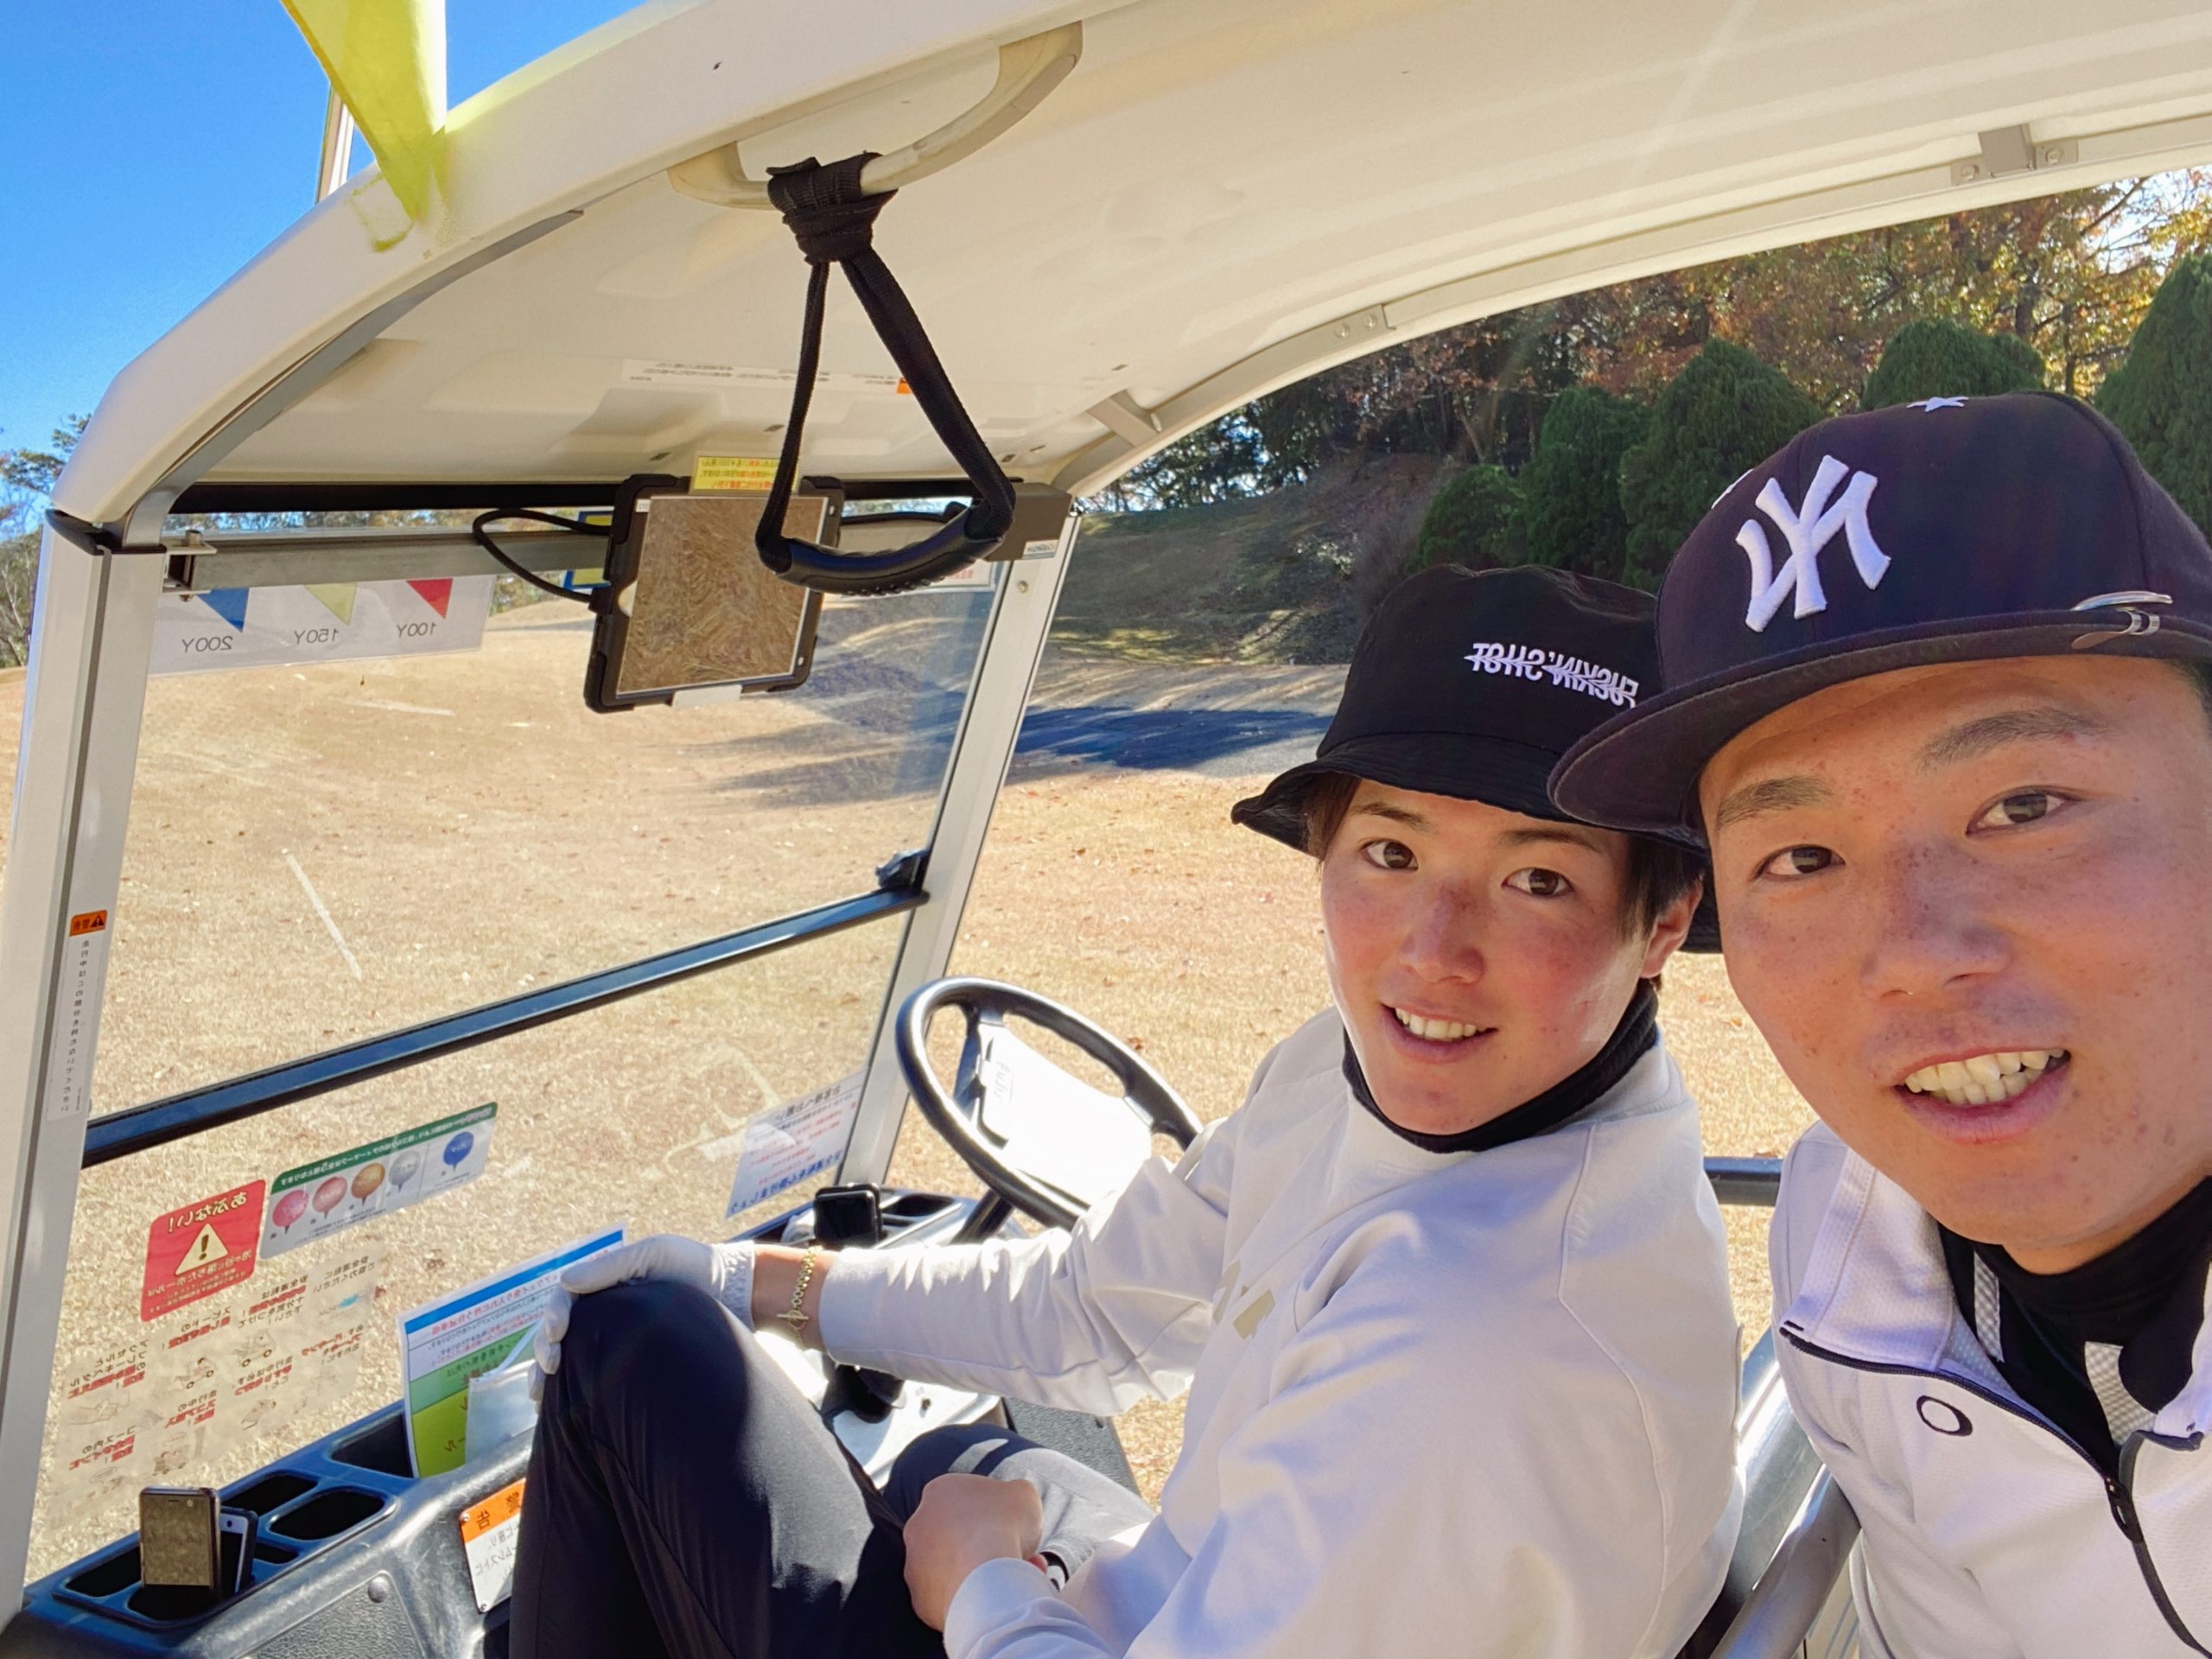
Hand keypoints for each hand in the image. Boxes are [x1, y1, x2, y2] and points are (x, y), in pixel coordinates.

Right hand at [531, 1235, 754, 1393]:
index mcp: (603, 1284)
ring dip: (545, 1375)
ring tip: (539, 1394)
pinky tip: (558, 1407)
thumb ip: (610, 1266)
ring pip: (567, 1357)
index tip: (557, 1333)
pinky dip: (569, 1390)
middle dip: (544, 1349)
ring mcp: (612, 1337)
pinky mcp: (625, 1362)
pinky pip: (590, 1375)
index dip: (553, 1315)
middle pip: (557, 1331)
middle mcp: (602, 1312)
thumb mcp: (654, 1254)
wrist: (731, 1292)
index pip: (564, 1299)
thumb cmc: (692, 1265)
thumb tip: (565, 1282)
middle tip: (549, 1367)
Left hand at [902, 1474, 1044, 1630]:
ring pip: (957, 1568)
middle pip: (962, 1535)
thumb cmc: (1003, 1527)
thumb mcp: (1024, 1494)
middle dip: (990, 1545)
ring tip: (1016, 1579)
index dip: (998, 1514)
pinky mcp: (921, 1600)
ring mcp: (915, 1565)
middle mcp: (919, 1525)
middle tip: (1019, 1555)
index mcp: (939, 1491)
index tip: (1017, 1527)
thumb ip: (1016, 1494)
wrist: (985, 1580)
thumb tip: (1015, 1503)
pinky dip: (974, 1599)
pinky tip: (999, 1599)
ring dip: (985, 1573)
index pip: (969, 1500)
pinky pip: (952, 1597)